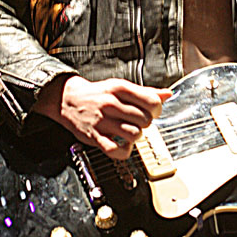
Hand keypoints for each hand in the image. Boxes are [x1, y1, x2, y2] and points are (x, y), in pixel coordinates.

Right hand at [34, 75, 171, 158]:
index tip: (152, 111)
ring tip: (130, 131)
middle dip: (146, 122)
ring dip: (136, 136)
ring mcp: (103, 121)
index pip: (151, 101)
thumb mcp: (120, 86)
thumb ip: (145, 91)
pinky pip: (116, 150)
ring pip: (134, 134)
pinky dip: (124, 150)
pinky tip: (122, 143)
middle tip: (139, 121)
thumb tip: (167, 94)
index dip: (156, 109)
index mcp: (119, 88)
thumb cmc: (98, 94)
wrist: (69, 99)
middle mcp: (111, 104)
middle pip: (145, 119)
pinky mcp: (95, 137)